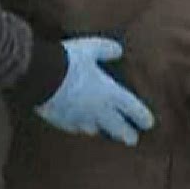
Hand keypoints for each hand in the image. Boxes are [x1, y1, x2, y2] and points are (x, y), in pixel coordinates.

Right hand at [36, 37, 155, 145]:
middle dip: (126, 133)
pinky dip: (79, 127)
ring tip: (102, 131)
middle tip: (132, 140)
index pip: (132, 108)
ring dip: (101, 130)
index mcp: (110, 93)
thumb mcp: (90, 48)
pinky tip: (78, 126)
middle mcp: (98, 110)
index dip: (142, 116)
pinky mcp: (61, 121)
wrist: (41, 76)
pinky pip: (74, 127)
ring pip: (94, 129)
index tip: (149, 124)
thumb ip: (106, 49)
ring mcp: (79, 118)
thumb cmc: (69, 61)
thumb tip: (118, 50)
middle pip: (116, 126)